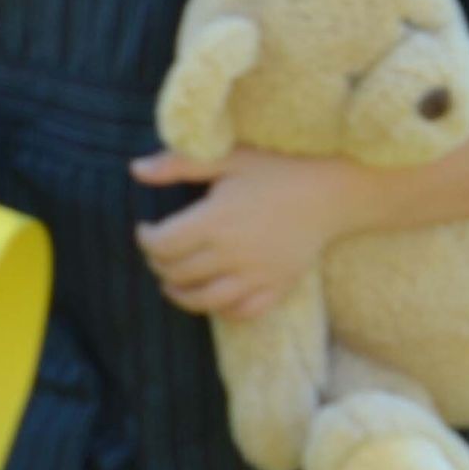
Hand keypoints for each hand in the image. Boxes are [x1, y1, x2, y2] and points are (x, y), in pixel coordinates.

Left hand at [131, 148, 365, 322]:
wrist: (334, 190)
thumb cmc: (278, 169)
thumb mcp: (227, 157)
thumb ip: (179, 164)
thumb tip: (135, 170)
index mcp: (216, 221)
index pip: (162, 245)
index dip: (145, 240)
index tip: (145, 229)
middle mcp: (233, 253)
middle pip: (178, 273)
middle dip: (158, 264)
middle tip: (158, 251)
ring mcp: (257, 275)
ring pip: (205, 300)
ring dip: (180, 294)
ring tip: (171, 281)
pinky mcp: (278, 287)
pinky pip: (242, 312)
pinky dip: (220, 310)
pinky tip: (211, 295)